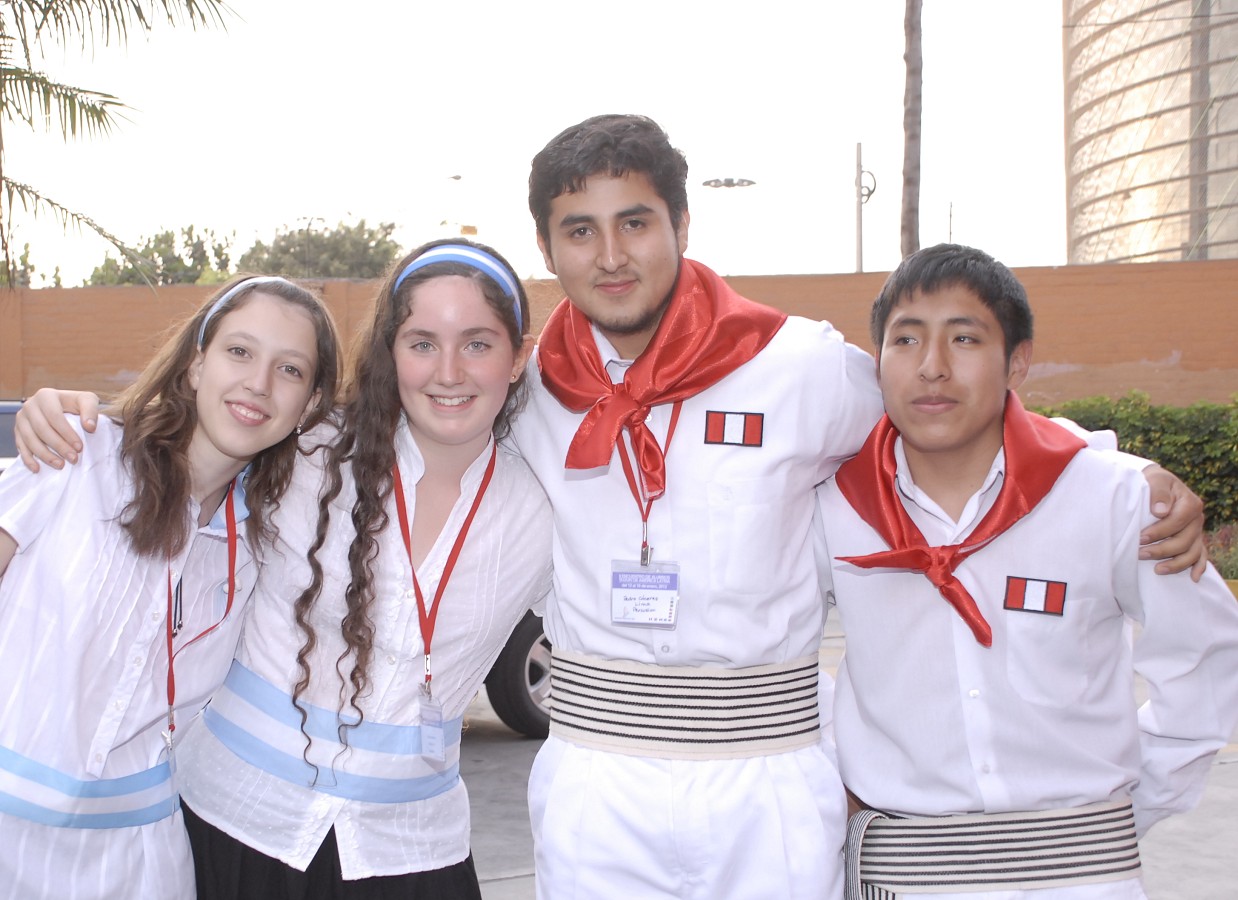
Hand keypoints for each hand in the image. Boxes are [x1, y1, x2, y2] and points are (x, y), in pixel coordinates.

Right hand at [14, 388, 100, 471]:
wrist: (62, 407)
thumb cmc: (76, 404)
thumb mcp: (87, 400)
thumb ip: (90, 411)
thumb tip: (90, 427)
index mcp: (46, 396)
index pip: (55, 417)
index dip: (67, 433)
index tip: (79, 447)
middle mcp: (30, 405)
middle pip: (42, 429)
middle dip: (58, 446)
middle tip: (73, 459)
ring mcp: (21, 419)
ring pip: (30, 439)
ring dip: (45, 455)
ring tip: (61, 465)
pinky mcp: (17, 431)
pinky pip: (20, 446)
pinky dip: (28, 459)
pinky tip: (37, 468)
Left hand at [1139, 464, 1206, 580]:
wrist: (1159, 484)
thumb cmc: (1155, 482)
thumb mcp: (1155, 480)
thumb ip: (1158, 493)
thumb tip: (1160, 511)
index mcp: (1190, 503)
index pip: (1176, 522)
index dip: (1159, 532)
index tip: (1140, 538)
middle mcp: (1197, 519)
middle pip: (1184, 540)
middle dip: (1162, 550)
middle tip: (1140, 554)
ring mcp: (1197, 531)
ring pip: (1192, 552)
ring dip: (1176, 564)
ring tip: (1157, 570)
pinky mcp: (1195, 539)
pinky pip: (1201, 555)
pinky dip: (1198, 567)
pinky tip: (1193, 578)